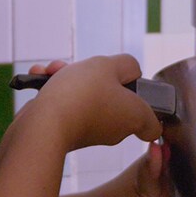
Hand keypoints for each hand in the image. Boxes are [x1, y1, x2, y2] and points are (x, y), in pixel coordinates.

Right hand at [25, 55, 161, 152]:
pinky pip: (66, 105)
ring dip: (70, 78)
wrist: (44, 124)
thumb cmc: (81, 95)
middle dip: (97, 79)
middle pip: (115, 100)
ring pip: (87, 97)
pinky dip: (55, 90)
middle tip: (85, 69)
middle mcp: (114, 129)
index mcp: (134, 117)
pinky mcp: (67, 131)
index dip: (150, 109)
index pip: (153, 126)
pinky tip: (42, 77)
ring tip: (56, 70)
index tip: (136, 92)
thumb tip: (131, 71)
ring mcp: (90, 131)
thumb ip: (126, 65)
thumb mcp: (109, 65)